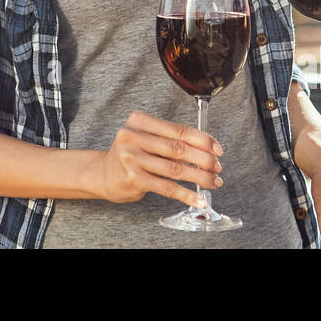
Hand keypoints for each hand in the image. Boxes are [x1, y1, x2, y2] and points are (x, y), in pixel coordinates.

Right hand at [91, 110, 222, 208]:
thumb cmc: (131, 155)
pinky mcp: (134, 179)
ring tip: (213, 182)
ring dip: (199, 177)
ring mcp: (132, 158)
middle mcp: (133, 137)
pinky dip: (186, 194)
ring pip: (175, 168)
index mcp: (139, 121)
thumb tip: (206, 150)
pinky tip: (197, 199)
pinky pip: (166, 187)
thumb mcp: (144, 138)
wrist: (103, 175)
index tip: (217, 149)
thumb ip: (169, 139)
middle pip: (178, 148)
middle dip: (204, 159)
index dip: (202, 139)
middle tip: (218, 167)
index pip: (178, 129)